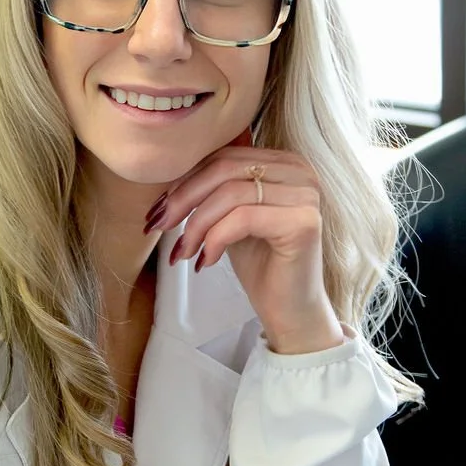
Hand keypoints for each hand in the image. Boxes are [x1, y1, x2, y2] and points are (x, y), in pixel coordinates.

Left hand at [145, 139, 343, 353]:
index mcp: (283, 163)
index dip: (185, 180)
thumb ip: (214, 190)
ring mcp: (306, 195)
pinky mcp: (303, 222)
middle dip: (184, 199)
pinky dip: (215, 239)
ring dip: (196, 225)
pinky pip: (243, 218)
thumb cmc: (260, 263)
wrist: (289, 309)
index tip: (159, 208)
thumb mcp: (230, 217)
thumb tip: (167, 176)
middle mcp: (299, 172)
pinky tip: (206, 261)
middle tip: (159, 226)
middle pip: (225, 169)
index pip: (224, 157)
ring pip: (230, 194)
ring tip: (183, 251)